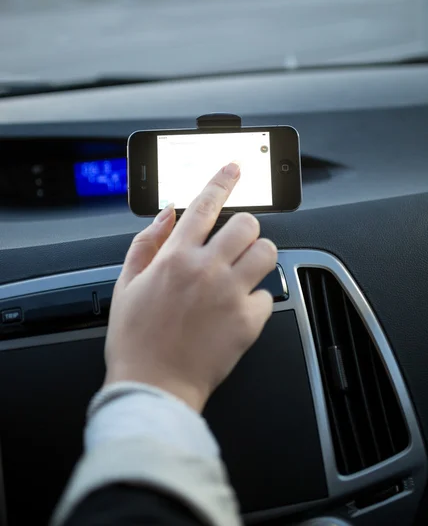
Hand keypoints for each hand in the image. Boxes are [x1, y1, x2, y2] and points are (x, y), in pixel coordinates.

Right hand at [105, 162, 276, 411]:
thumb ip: (147, 243)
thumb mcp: (127, 284)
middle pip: (247, 223)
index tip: (234, 167)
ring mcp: (231, 294)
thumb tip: (167, 214)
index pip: (206, 203)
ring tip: (243, 270)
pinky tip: (239, 308)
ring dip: (257, 255)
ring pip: (267, 251)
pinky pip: (269, 294)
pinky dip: (258, 298)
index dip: (222, 179)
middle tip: (235, 241)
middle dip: (244, 227)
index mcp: (176, 257)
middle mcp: (207, 269)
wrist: (154, 386)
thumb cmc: (136, 339)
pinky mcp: (249, 321)